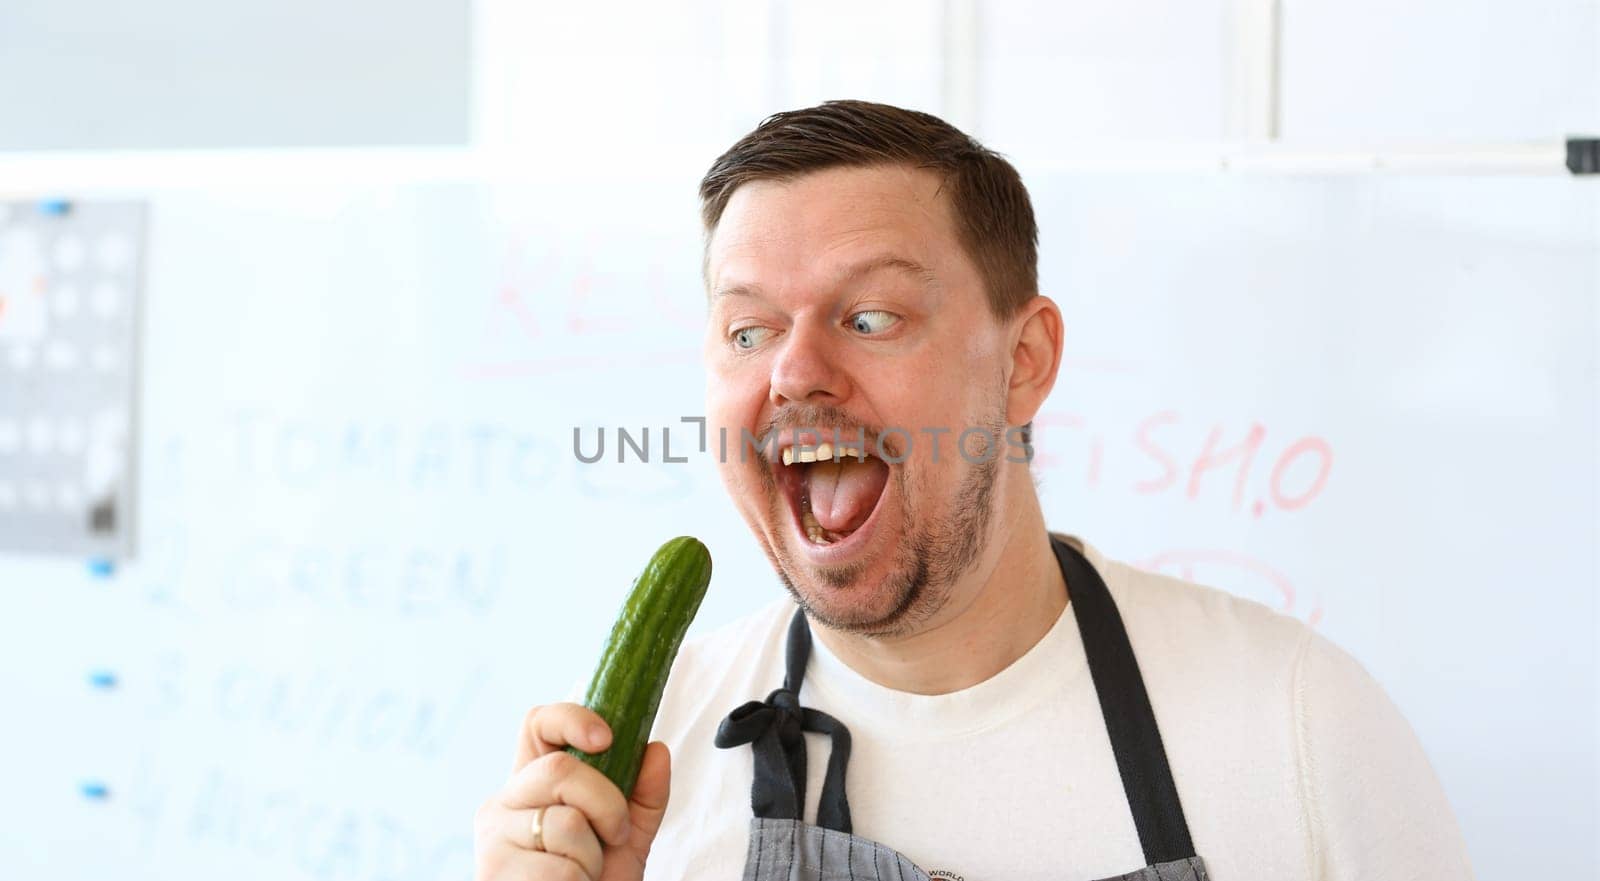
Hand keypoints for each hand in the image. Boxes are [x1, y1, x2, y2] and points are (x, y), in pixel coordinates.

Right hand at [475, 702, 671, 880]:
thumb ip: (645, 795)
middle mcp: (504, 802)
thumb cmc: (598, 880)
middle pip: (558, 770)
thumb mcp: (628, 835)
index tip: (606, 738)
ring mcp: (494, 838)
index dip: (571, 719)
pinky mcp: (493, 871)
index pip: (538, 724)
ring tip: (584, 874)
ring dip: (593, 857)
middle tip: (615, 835)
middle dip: (606, 802)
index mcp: (533, 784)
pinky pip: (559, 868)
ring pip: (563, 823)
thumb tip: (656, 751)